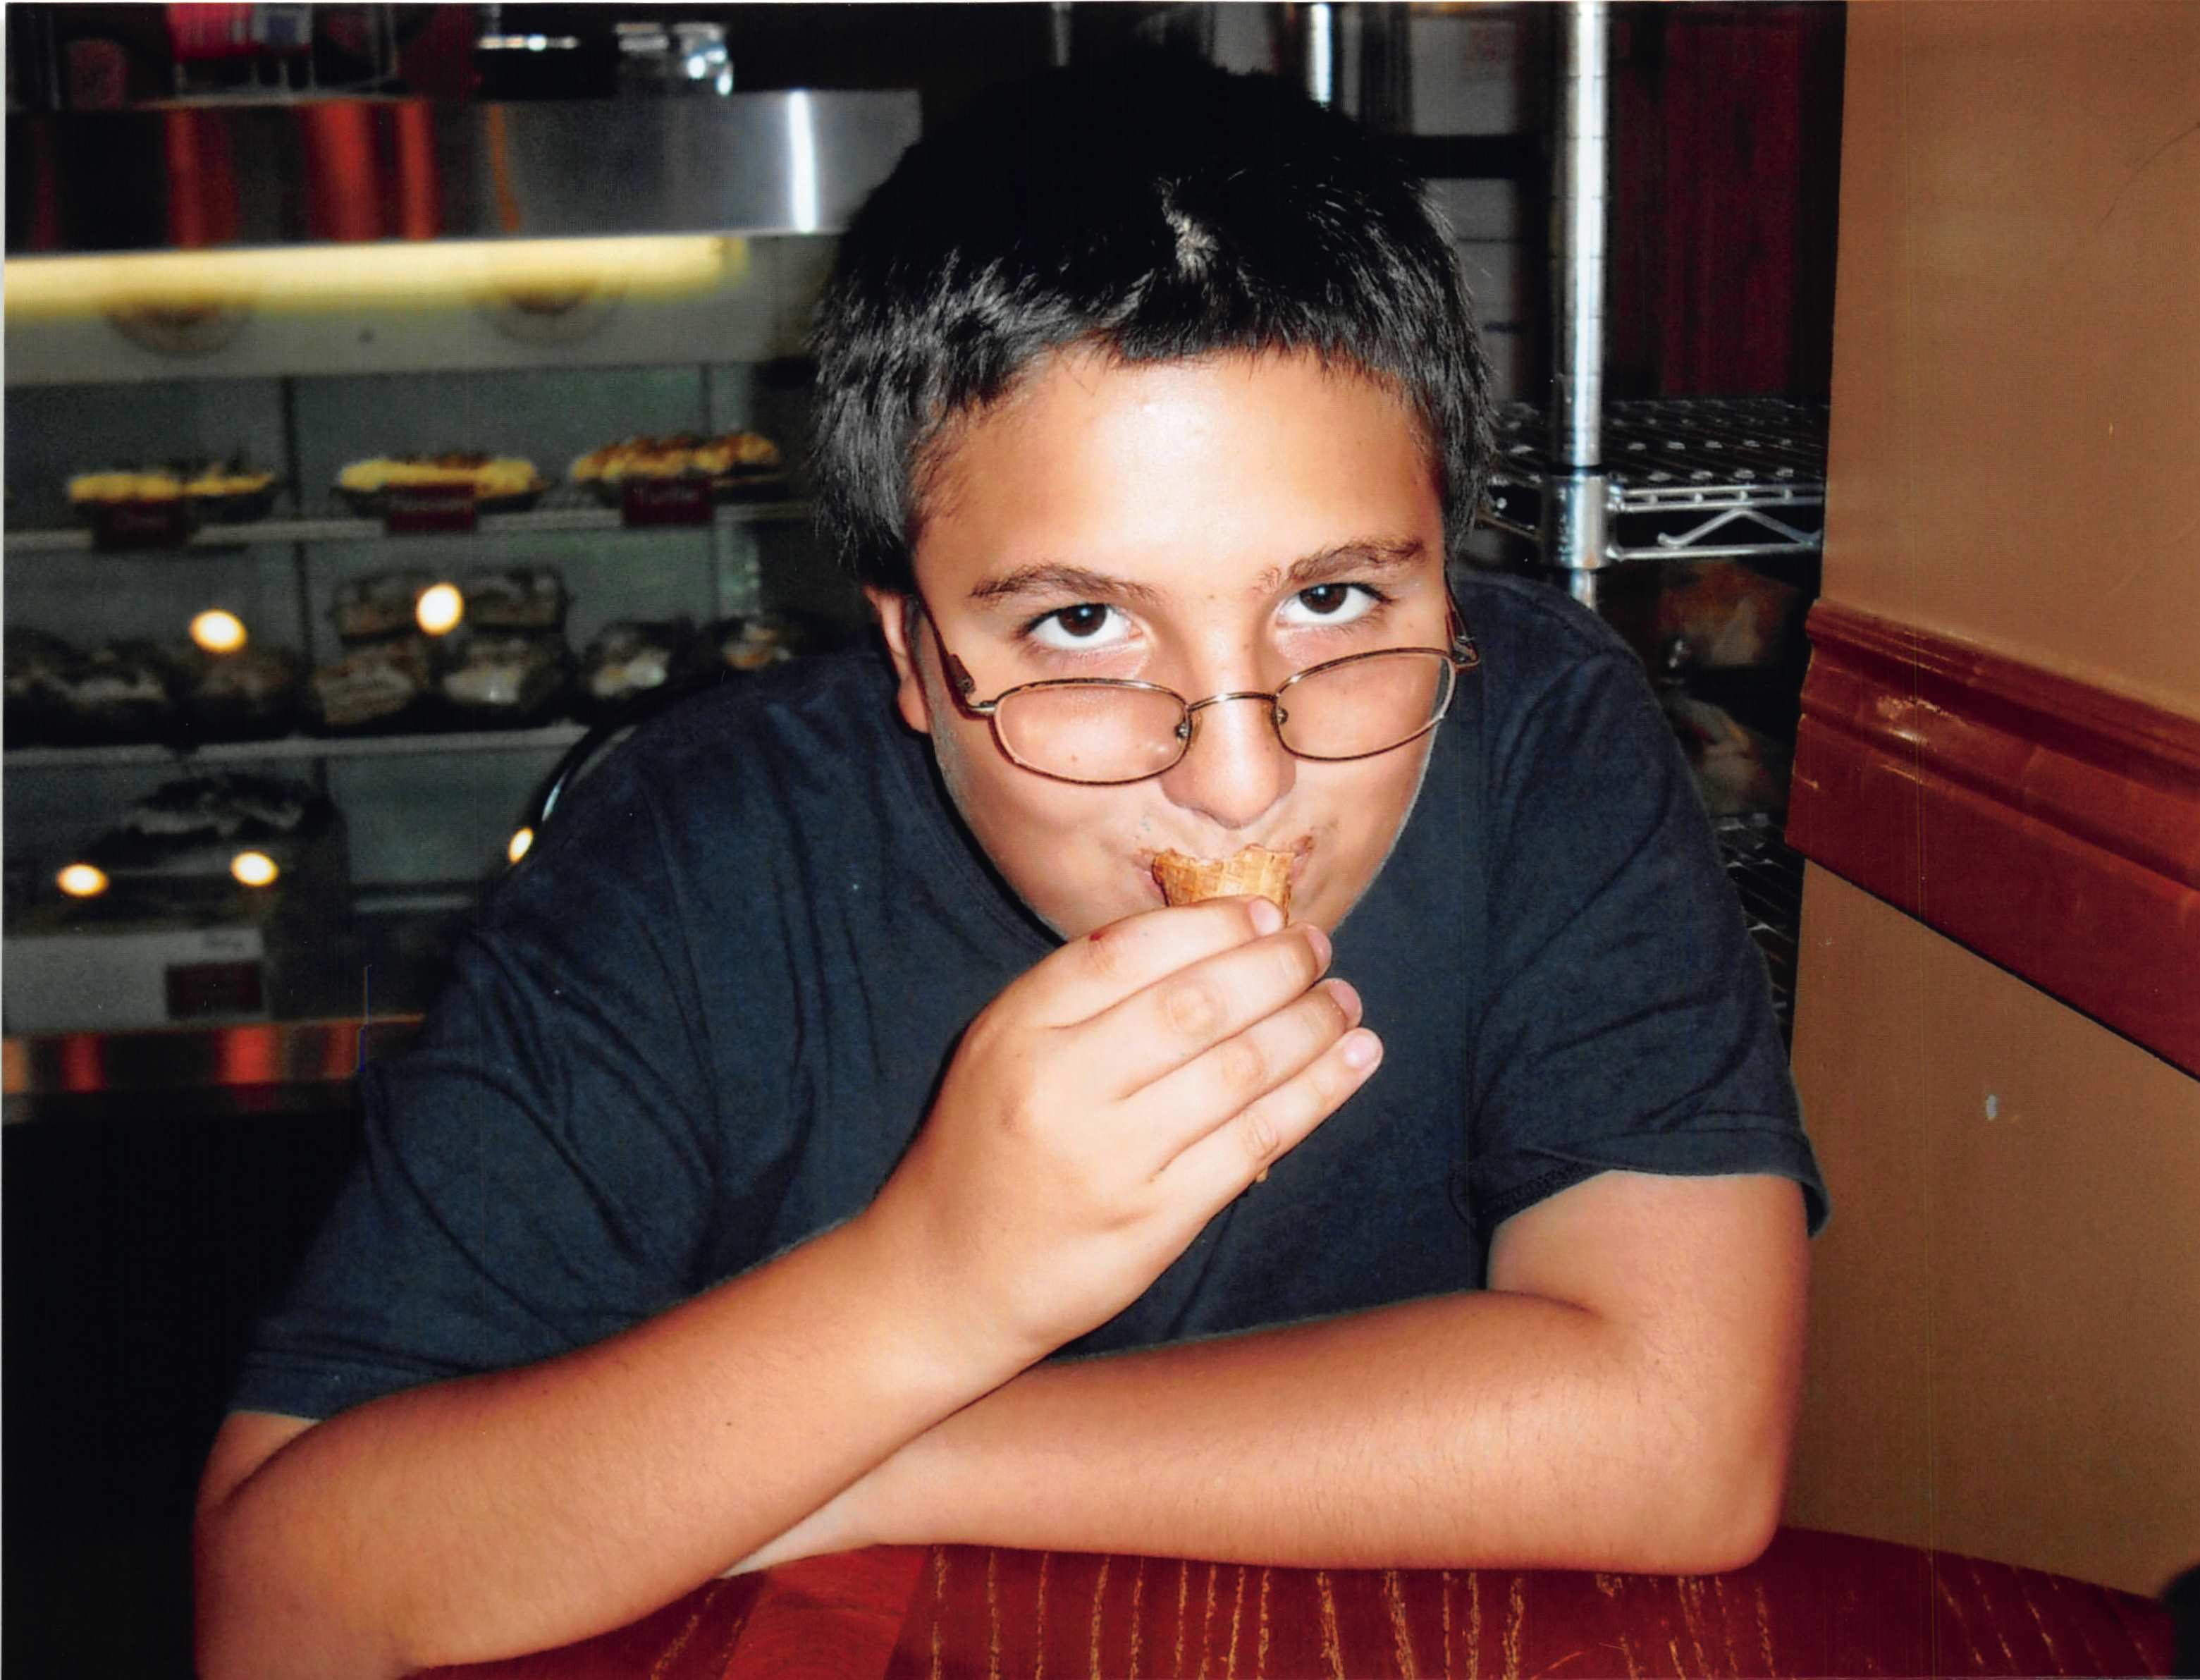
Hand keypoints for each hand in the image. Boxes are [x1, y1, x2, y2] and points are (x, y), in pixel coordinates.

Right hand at [863, 897, 1381, 1371]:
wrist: (942, 1279)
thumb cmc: (986, 1149)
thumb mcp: (1002, 1049)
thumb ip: (1083, 995)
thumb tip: (1211, 935)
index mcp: (1020, 1029)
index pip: (1131, 949)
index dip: (1213, 924)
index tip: (1266, 913)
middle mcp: (1062, 1086)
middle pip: (1196, 1004)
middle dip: (1275, 966)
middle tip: (1318, 949)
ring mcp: (1111, 1159)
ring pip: (1239, 1070)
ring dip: (1309, 1026)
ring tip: (1343, 1002)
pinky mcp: (1154, 1221)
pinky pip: (1255, 1142)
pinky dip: (1317, 1093)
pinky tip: (1355, 1060)